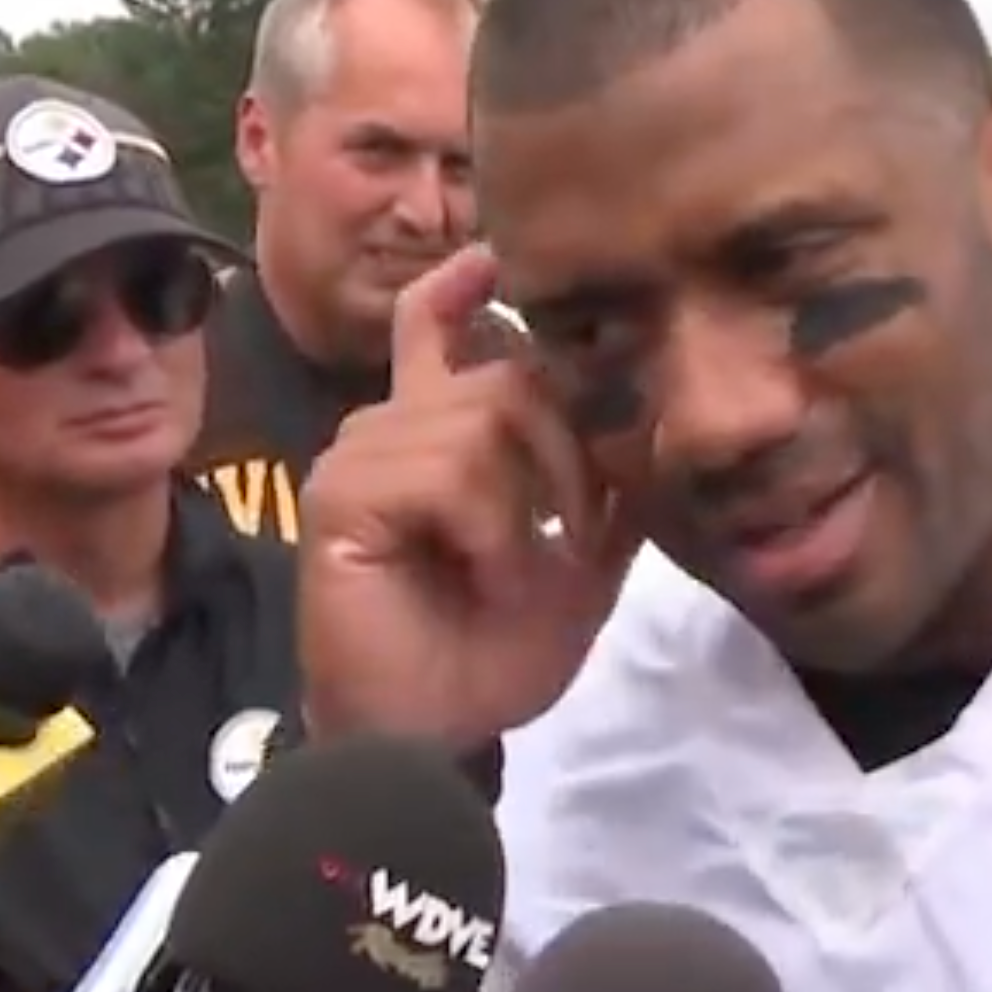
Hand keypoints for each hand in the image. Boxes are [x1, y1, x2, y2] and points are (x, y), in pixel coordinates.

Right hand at [299, 244, 639, 740]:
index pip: (436, 329)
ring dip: (528, 505)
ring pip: (486, 417)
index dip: (464, 287)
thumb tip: (648, 417)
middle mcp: (393, 429)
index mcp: (437, 436)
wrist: (433, 735)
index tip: (494, 256)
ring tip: (510, 572)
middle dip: (570, 453)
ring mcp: (361, 455)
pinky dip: (490, 530)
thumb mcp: (580, 566)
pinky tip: (478, 575)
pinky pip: (451, 469)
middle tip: (571, 532)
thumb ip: (610, 491)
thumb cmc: (490, 652)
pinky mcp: (342, 493)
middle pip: (507, 374)